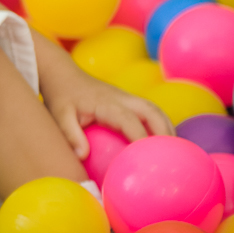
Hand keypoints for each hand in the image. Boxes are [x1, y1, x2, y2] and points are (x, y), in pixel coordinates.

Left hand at [41, 66, 174, 159]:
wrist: (62, 74)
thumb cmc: (61, 96)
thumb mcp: (59, 115)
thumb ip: (70, 134)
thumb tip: (81, 156)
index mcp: (107, 103)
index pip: (130, 121)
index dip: (141, 139)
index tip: (149, 158)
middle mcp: (122, 98)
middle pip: (152, 112)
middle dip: (165, 133)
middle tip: (173, 157)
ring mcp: (127, 97)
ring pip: (155, 110)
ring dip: (167, 129)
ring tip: (174, 153)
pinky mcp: (127, 100)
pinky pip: (149, 112)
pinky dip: (160, 125)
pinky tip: (161, 144)